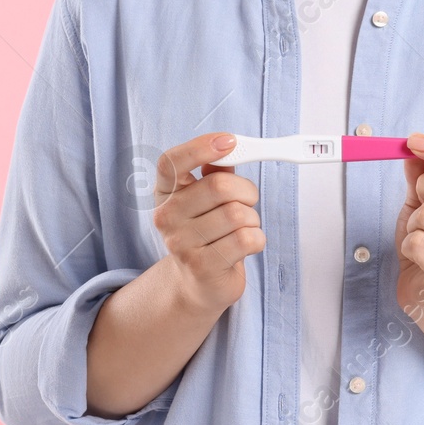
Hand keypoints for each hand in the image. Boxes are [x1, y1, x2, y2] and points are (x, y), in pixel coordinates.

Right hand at [153, 133, 264, 315]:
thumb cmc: (207, 233)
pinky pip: (246, 239)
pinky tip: (246, 246)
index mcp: (166, 193)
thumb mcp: (207, 200)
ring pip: (237, 214)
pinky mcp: (202, 267)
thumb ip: (216, 172)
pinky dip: (257, 239)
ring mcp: (181, 244)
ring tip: (242, 228)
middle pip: (218, 186)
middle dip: (246, 191)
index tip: (229, 141)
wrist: (197, 283)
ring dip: (252, 219)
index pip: (171, 162)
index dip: (200, 147)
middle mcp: (166, 217)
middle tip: (247, 200)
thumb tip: (229, 148)